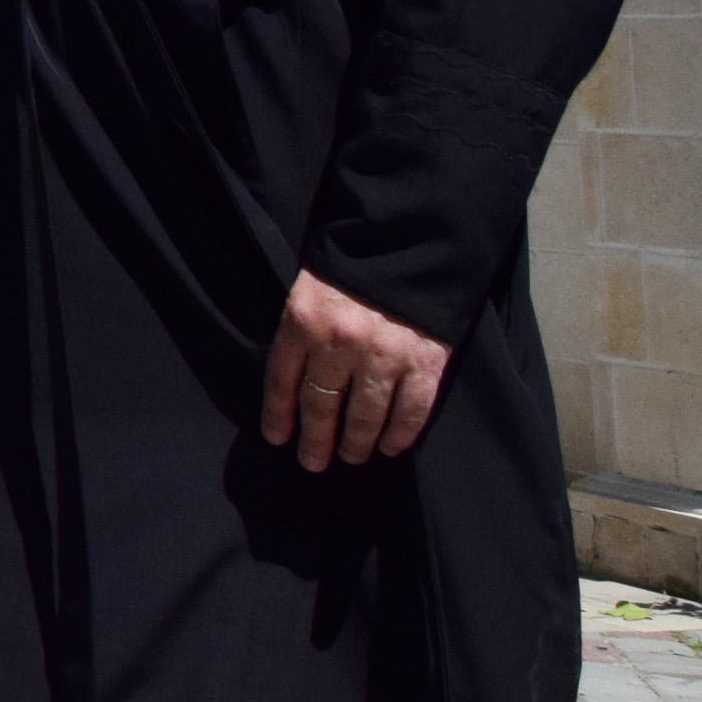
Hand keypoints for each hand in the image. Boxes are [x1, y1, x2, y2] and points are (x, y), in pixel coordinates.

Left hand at [262, 267, 450, 470]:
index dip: (278, 414)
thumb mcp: (310, 288)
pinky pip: (411, 411)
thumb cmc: (351, 265)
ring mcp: (385, 354)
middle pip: (321, 406)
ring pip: (365, 416)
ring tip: (352, 456)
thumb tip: (293, 383)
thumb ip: (301, 331)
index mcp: (303, 320)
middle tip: (313, 463)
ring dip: (356, 443)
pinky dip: (399, 435)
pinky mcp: (425, 361)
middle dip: (316, 440)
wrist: (410, 238)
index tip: (277, 439)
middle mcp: (340, 342)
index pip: (282, 380)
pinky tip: (389, 447)